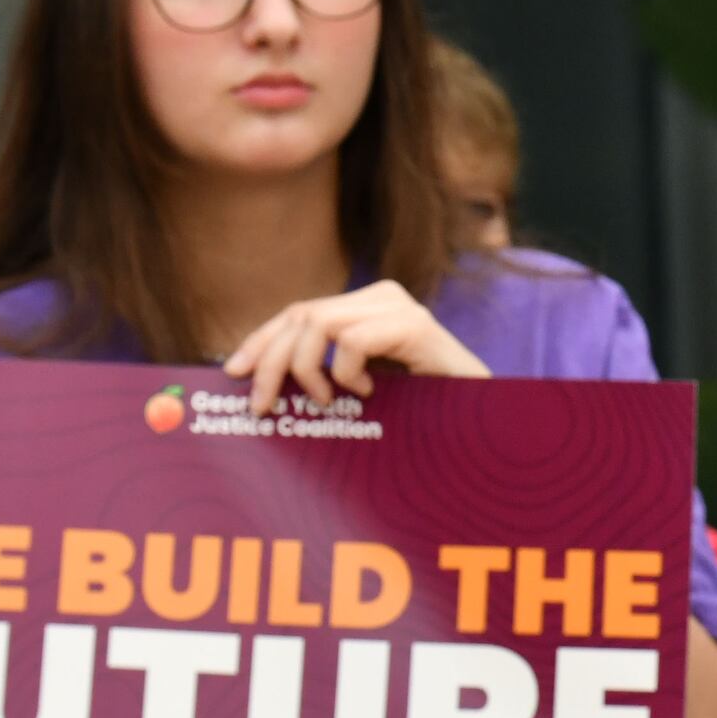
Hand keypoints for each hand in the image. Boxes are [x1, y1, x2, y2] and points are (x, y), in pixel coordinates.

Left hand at [222, 281, 486, 410]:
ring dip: (307, 370)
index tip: (232, 371)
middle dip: (271, 360)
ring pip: (319, 324)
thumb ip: (323, 375)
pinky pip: (353, 342)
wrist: (483, 420)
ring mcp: (400, 308)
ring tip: (327, 402)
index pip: (297, 312)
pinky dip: (347, 373)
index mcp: (366, 308)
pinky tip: (367, 393)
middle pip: (301, 315)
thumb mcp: (361, 389)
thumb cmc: (421, 412)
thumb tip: (257, 382)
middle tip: (261, 404)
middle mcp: (381, 297)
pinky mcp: (416, 327)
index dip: (260, 340)